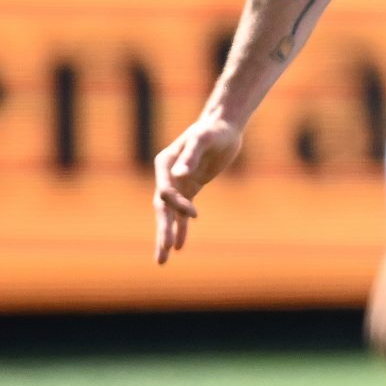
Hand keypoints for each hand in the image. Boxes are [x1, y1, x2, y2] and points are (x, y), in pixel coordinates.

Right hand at [152, 112, 243, 262]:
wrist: (223, 125)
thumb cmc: (213, 129)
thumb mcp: (204, 139)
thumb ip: (191, 156)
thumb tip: (179, 175)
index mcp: (164, 163)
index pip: (166, 191)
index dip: (177, 205)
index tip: (195, 214)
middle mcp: (167, 175)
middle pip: (162, 208)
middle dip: (162, 231)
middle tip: (162, 254)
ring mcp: (178, 183)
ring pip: (169, 214)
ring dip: (167, 235)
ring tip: (163, 260)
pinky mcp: (190, 188)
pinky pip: (182, 213)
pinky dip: (181, 228)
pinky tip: (179, 246)